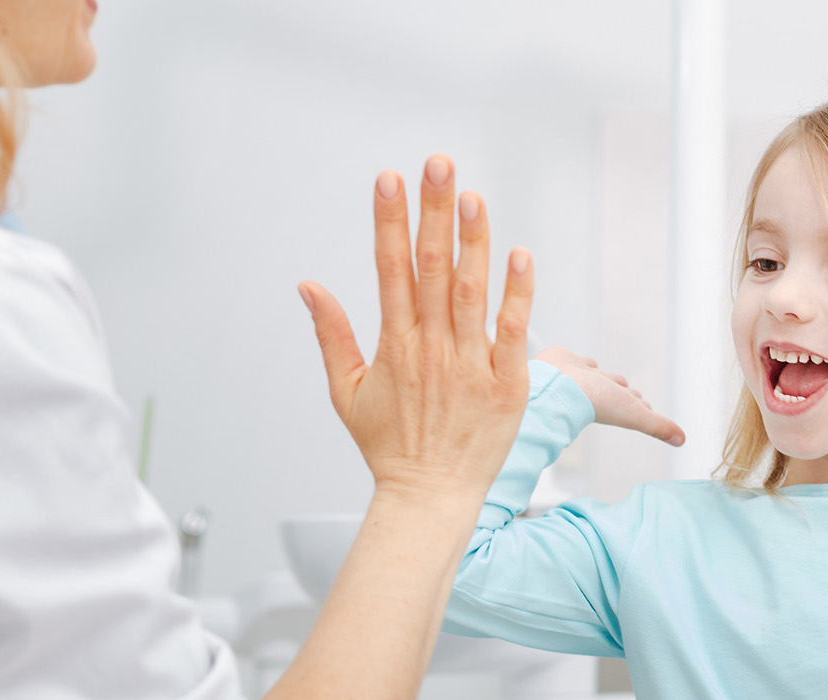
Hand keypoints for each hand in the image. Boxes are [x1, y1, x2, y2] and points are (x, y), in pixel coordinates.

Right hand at [298, 155, 533, 497]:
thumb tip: (308, 285)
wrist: (430, 500)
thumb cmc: (390, 448)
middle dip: (433, 212)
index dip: (389, 220)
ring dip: (472, 241)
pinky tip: (519, 254)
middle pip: (431, 268)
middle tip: (437, 164)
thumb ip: (331, 335)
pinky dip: (517, 292)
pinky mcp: (507, 385)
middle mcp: (431, 349)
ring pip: (471, 291)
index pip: (390, 270)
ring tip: (472, 194)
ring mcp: (470, 366)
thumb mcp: (347, 392)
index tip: (388, 178)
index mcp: (394, 346)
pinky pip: (514, 331)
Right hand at [534, 346, 683, 446]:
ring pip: (598, 374)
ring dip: (603, 375)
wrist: (557, 386)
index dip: (640, 405)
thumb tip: (682, 441)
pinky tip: (582, 363)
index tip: (646, 408)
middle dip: (622, 388)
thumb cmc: (593, 402)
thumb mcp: (633, 414)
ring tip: (606, 377)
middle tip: (629, 391)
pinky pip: (578, 361)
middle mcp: (598, 390)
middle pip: (616, 388)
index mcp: (614, 402)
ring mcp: (581, 377)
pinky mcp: (566, 363)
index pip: (632, 403)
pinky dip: (582, 362)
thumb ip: (657, 426)